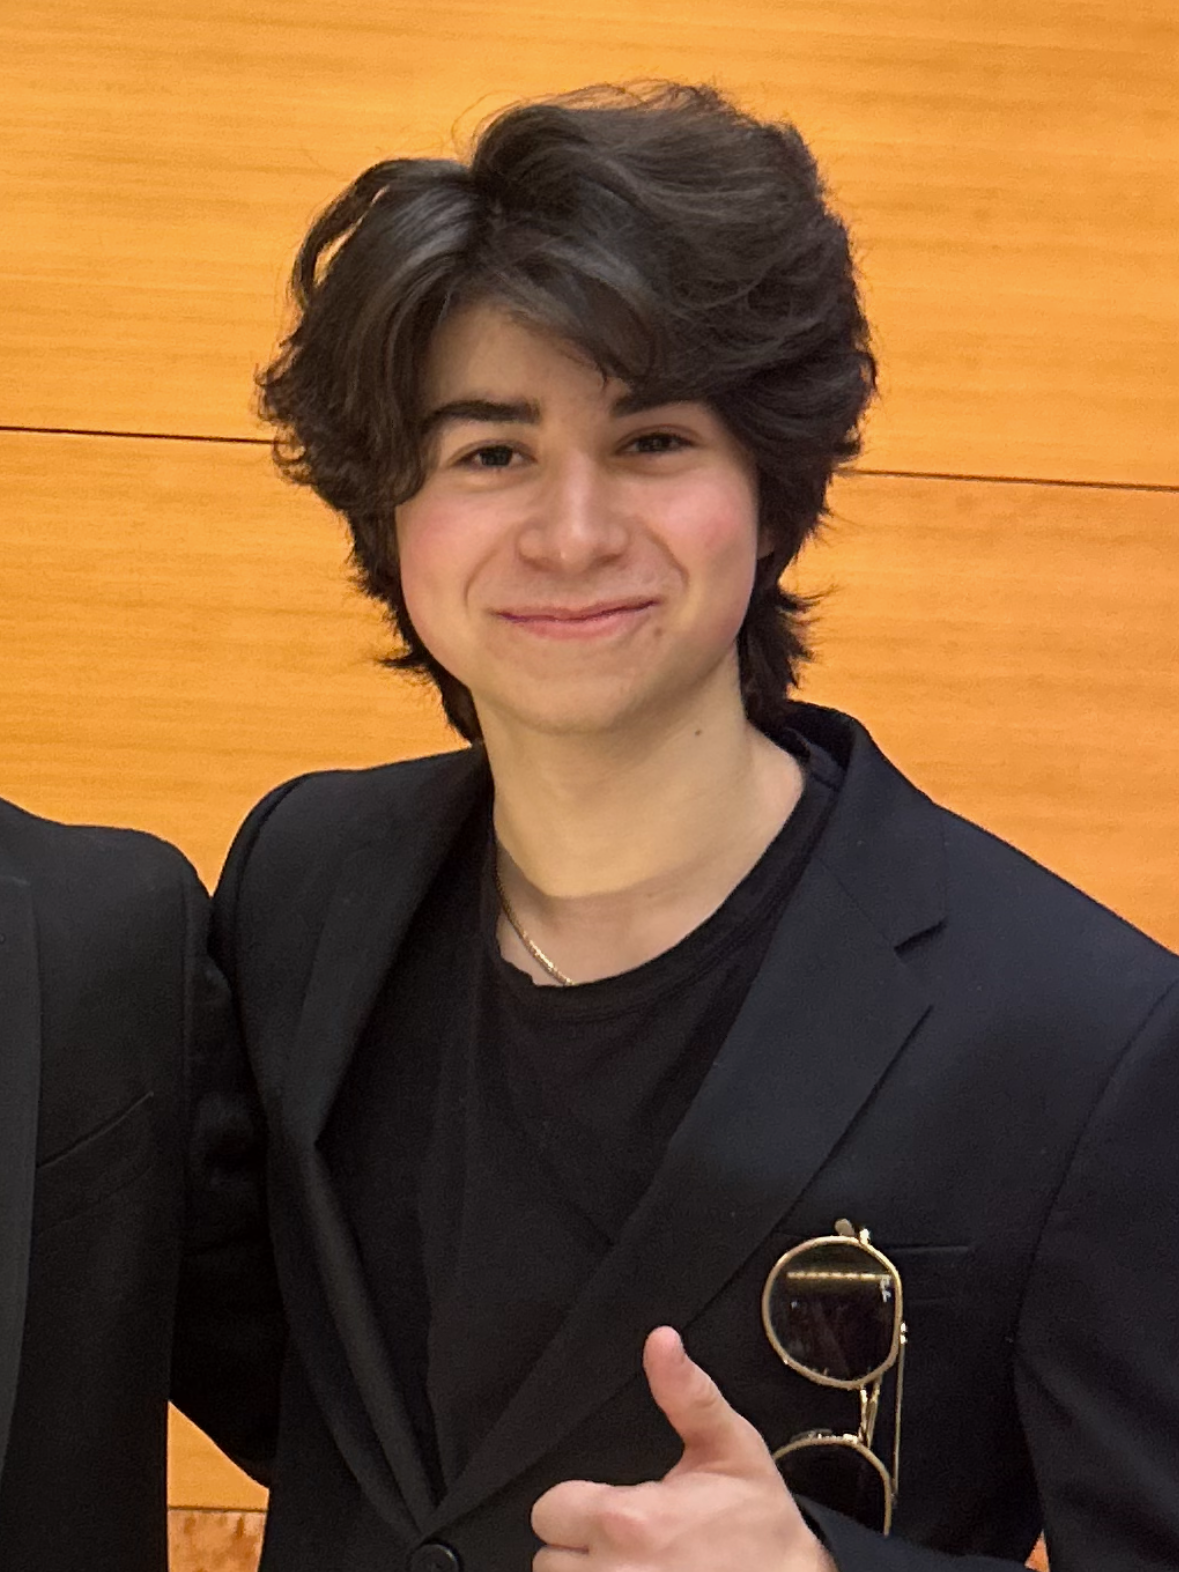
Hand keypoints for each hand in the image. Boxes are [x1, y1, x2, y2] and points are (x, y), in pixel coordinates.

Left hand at [531, 1326, 835, 1569]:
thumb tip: (661, 1343)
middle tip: (626, 1541)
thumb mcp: (728, 1445)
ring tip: (633, 1567)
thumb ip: (685, 1392)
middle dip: (580, 1547)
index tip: (610, 1509)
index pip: (549, 1510)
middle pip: (549, 1560)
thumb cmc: (761, 1524)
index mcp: (628, 1521)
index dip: (576, 1504)